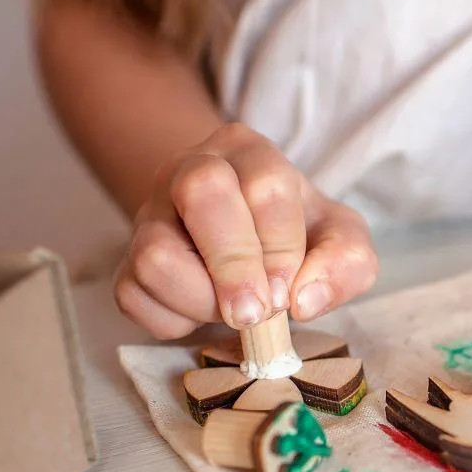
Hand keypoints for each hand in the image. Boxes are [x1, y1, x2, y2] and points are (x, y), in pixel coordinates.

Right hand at [114, 123, 377, 338]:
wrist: (248, 243)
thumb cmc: (299, 237)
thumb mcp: (340, 240)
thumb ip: (346, 262)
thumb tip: (306, 300)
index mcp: (248, 152)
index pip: (265, 185)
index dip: (280, 247)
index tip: (288, 294)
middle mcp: (190, 168)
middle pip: (200, 193)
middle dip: (233, 264)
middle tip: (255, 313)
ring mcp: (149, 213)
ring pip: (155, 255)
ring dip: (201, 300)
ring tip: (231, 310)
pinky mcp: (125, 260)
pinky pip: (134, 294)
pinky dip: (173, 320)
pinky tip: (202, 311)